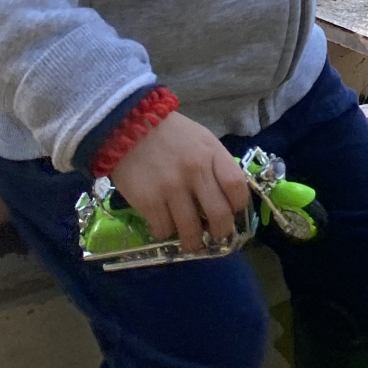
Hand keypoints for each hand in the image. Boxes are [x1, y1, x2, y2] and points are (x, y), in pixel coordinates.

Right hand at [108, 111, 250, 253]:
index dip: (239, 205)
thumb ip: (215, 165)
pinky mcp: (148, 201)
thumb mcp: (201, 140)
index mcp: (212, 153)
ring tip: (192, 242)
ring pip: (191, 230)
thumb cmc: (171, 134)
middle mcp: (195, 171)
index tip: (234, 212)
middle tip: (217, 237)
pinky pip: (164, 230)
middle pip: (219, 214)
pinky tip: (165, 226)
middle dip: (222, 232)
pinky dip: (166, 233)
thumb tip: (226, 197)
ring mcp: (171, 188)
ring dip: (194, 242)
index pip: (237, 186)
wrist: (129, 126)